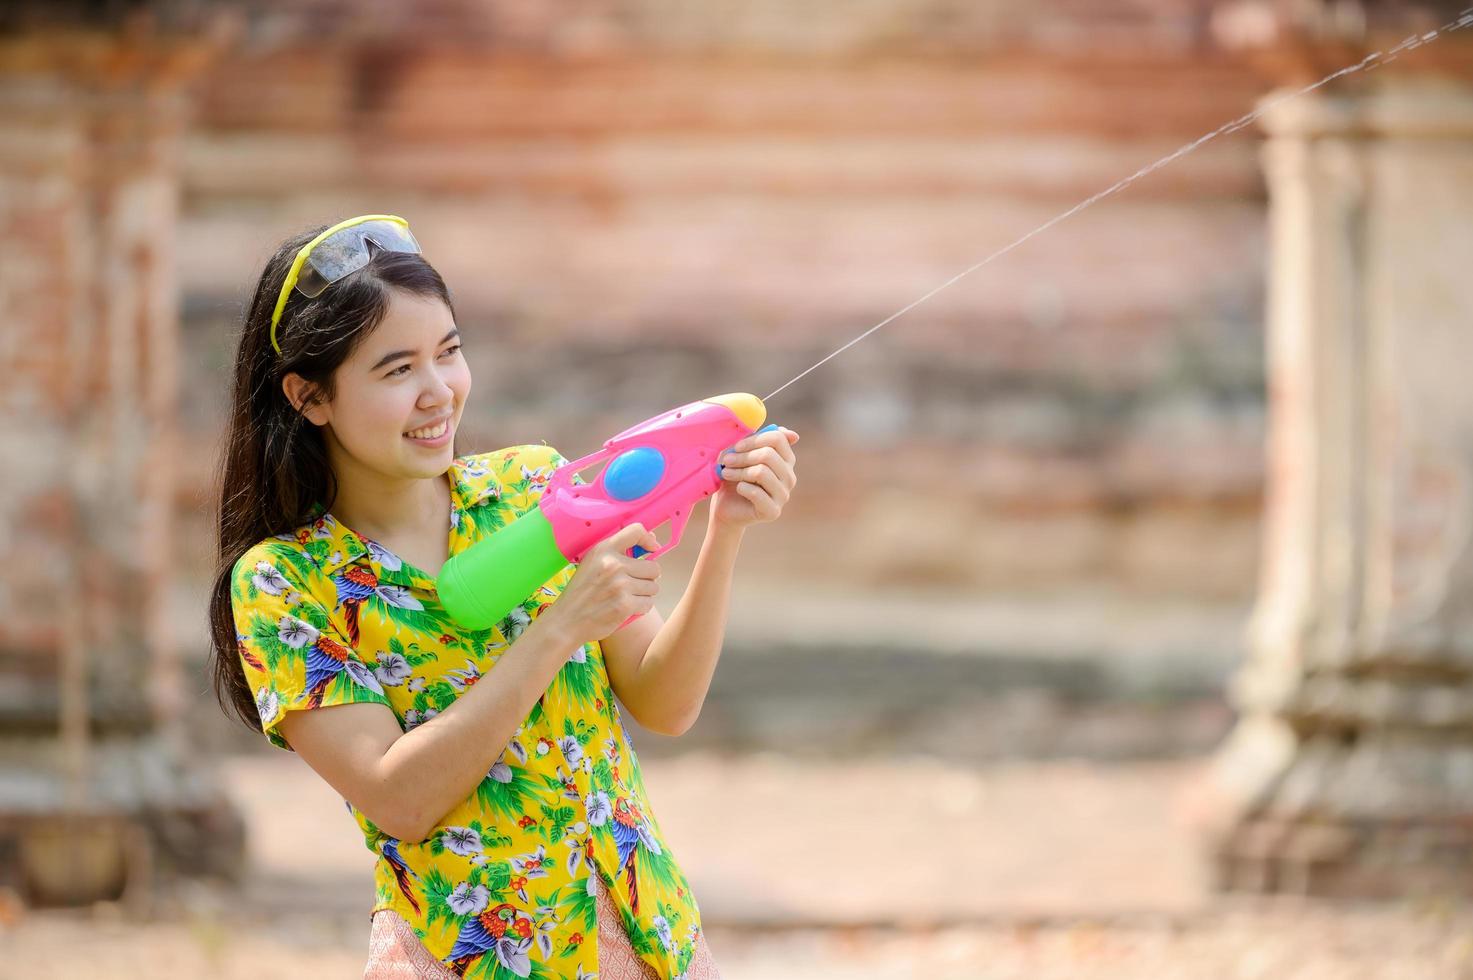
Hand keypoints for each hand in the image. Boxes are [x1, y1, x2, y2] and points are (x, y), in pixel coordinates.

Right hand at [545, 524, 662, 644]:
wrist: (566, 621)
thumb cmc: (582, 592)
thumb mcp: (592, 563)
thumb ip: (617, 552)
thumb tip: (653, 542)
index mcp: (604, 550)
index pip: (636, 531)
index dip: (648, 539)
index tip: (651, 549)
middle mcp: (613, 564)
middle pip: (653, 567)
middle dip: (647, 578)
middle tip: (631, 585)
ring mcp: (620, 585)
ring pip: (653, 587)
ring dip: (644, 594)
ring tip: (626, 597)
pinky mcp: (625, 605)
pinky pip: (648, 603)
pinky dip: (641, 608)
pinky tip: (625, 609)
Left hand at [713, 427, 798, 529]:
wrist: (726, 507)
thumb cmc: (735, 477)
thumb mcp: (745, 455)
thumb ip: (761, 441)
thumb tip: (793, 434)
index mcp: (786, 460)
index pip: (778, 439)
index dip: (754, 439)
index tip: (737, 447)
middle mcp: (789, 477)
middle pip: (768, 455)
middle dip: (742, 456)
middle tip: (726, 461)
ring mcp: (783, 495)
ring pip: (761, 472)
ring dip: (739, 471)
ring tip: (726, 473)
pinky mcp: (773, 512)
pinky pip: (756, 492)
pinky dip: (742, 487)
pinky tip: (737, 488)